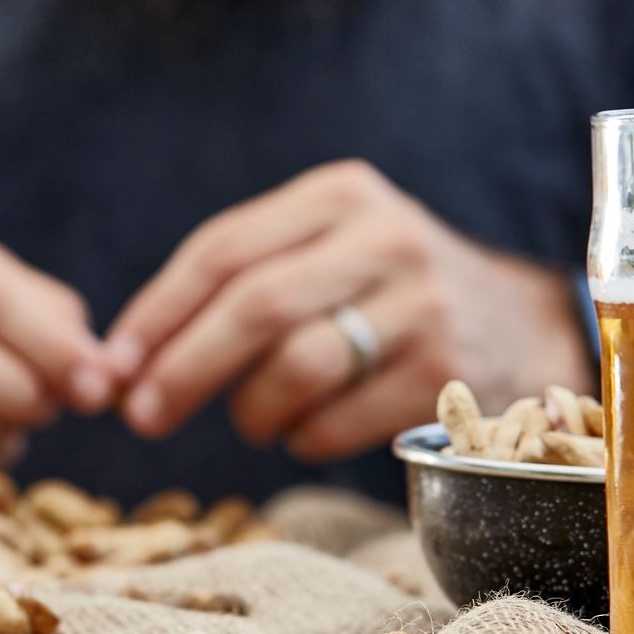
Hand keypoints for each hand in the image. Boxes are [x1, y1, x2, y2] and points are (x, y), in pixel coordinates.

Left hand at [103, 160, 592, 462]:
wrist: (520, 323)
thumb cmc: (383, 292)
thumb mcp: (328, 250)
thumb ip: (240, 282)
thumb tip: (126, 363)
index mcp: (340, 195)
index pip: (223, 250)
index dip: (157, 313)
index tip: (113, 364)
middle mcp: (385, 239)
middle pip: (255, 308)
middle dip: (183, 369)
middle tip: (142, 416)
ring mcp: (422, 305)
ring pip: (295, 368)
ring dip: (250, 410)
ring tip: (251, 420)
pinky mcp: (445, 373)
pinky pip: (337, 421)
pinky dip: (302, 438)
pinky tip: (307, 429)